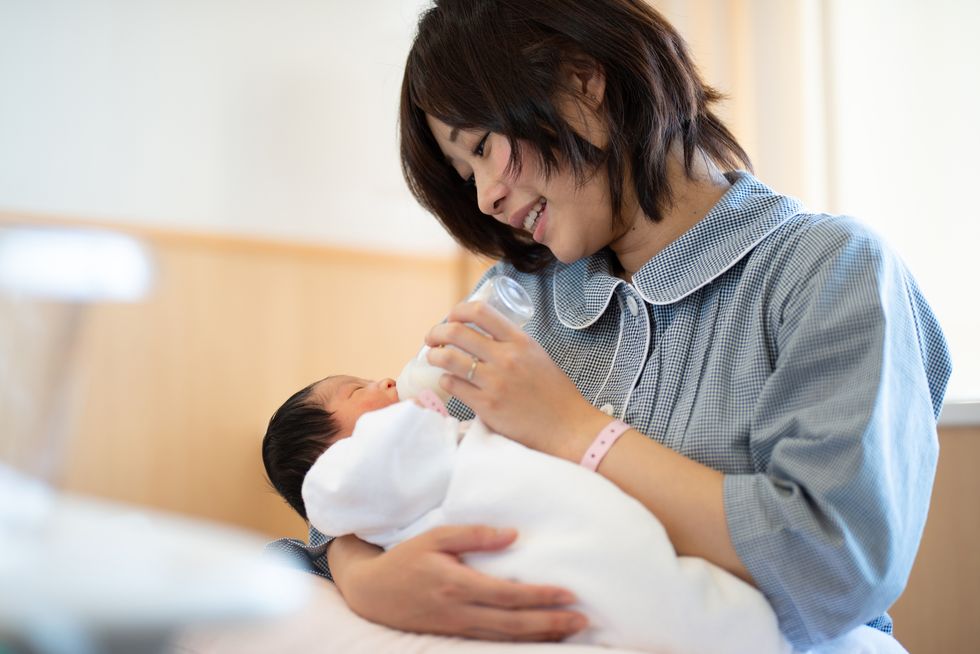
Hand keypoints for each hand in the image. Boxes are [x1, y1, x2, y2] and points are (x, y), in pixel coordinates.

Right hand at [330, 526, 586, 640]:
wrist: (370, 593)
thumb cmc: (405, 559)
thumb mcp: (435, 537)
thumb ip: (474, 535)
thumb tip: (512, 535)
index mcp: (456, 585)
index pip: (507, 595)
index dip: (540, 596)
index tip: (568, 593)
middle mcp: (459, 612)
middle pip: (513, 623)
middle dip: (550, 623)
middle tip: (582, 619)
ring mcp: (457, 628)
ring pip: (506, 638)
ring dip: (540, 635)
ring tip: (570, 630)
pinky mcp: (454, 636)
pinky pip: (493, 642)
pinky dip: (519, 641)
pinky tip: (537, 637)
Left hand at [424, 301, 607, 459]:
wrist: (567, 428)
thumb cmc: (554, 394)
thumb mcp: (537, 356)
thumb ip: (512, 345)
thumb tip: (481, 337)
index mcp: (520, 341)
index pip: (481, 312)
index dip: (458, 311)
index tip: (451, 317)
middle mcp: (506, 357)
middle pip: (457, 332)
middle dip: (437, 333)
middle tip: (432, 339)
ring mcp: (495, 382)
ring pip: (449, 358)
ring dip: (435, 356)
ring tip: (433, 359)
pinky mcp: (486, 405)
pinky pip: (453, 385)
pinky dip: (445, 380)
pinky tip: (448, 381)